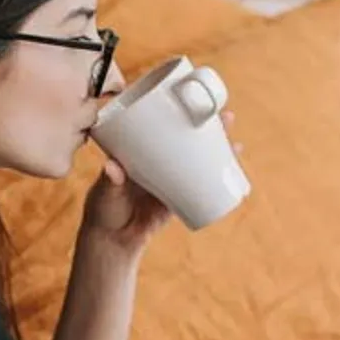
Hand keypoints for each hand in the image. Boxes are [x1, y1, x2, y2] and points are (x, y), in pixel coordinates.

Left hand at [81, 111, 242, 251]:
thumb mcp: (105, 191)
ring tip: (236, 145)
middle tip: (227, 118)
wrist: (113, 240)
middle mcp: (160, 161)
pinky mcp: (179, 200)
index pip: (164, 124)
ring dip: (220, 152)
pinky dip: (218, 180)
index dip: (182, 111)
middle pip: (189, 138)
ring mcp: (172, 179)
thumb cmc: (103, 209)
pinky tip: (234, 175)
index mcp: (141, 152)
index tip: (196, 100)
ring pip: (199, 160)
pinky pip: (202, 186)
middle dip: (211, 128)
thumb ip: (110, 181)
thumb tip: (113, 167)